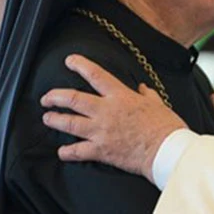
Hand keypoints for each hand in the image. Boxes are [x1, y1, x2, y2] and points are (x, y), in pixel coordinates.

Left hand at [39, 54, 187, 182]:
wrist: (166, 150)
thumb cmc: (166, 127)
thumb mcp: (158, 104)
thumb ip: (147, 95)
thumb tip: (143, 89)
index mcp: (120, 96)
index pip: (96, 75)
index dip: (80, 65)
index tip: (69, 61)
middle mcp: (106, 111)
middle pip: (73, 99)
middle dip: (55, 97)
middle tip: (46, 98)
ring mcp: (101, 131)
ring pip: (69, 123)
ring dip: (55, 120)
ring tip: (47, 118)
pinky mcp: (101, 151)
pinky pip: (77, 151)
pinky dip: (67, 152)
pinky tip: (61, 151)